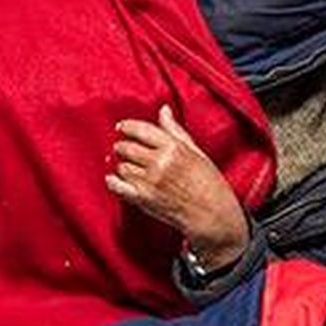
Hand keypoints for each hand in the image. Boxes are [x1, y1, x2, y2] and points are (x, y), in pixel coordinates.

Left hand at [107, 106, 248, 270]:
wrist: (212, 215)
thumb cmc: (209, 183)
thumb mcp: (196, 152)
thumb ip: (175, 131)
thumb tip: (163, 109)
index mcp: (174, 147)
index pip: (141, 130)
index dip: (127, 127)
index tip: (122, 127)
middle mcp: (159, 163)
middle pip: (127, 148)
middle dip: (121, 147)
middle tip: (122, 148)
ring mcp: (150, 182)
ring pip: (122, 166)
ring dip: (121, 165)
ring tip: (127, 166)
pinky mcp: (143, 199)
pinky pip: (117, 186)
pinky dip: (112, 182)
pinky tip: (112, 179)